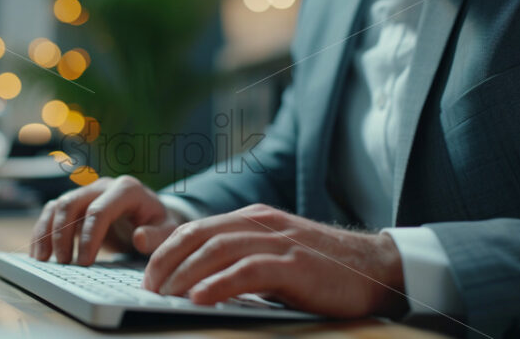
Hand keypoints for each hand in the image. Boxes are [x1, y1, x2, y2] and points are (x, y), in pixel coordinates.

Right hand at [30, 175, 181, 264]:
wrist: (152, 215)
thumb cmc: (159, 223)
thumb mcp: (167, 230)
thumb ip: (157, 235)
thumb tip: (139, 238)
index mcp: (127, 189)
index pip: (100, 210)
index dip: (89, 237)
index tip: (84, 263)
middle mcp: (103, 186)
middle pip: (72, 203)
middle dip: (63, 235)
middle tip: (63, 264)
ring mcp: (87, 191)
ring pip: (58, 206)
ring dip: (47, 232)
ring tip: (43, 260)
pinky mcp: (76, 202)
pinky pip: (52, 212)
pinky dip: (43, 231)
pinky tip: (39, 253)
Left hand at [142, 204, 406, 317]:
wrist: (373, 268)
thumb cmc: (318, 269)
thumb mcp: (271, 256)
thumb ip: (237, 260)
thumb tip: (196, 282)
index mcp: (251, 220)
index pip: (196, 228)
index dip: (166, 249)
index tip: (146, 275)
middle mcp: (260, 224)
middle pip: (198, 235)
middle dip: (166, 261)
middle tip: (147, 288)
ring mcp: (278, 241)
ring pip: (217, 250)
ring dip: (185, 274)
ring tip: (164, 295)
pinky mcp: (294, 265)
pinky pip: (248, 271)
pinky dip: (220, 284)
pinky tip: (200, 299)